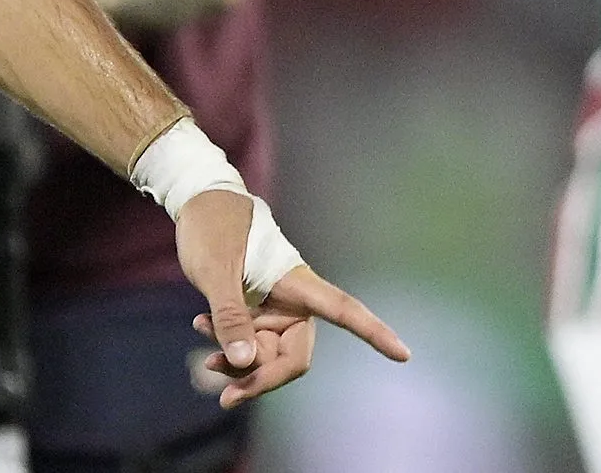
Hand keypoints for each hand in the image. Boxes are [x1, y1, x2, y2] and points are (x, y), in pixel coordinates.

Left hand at [175, 188, 408, 407]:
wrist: (196, 204)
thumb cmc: (213, 227)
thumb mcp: (216, 271)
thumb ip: (231, 317)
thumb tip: (245, 362)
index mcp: (298, 284)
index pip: (345, 311)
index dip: (375, 333)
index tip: (403, 354)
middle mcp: (292, 303)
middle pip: (293, 358)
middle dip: (262, 379)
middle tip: (226, 397)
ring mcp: (272, 311)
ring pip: (265, 359)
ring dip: (235, 364)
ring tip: (202, 351)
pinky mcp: (253, 314)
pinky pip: (247, 347)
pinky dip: (226, 348)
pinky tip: (201, 327)